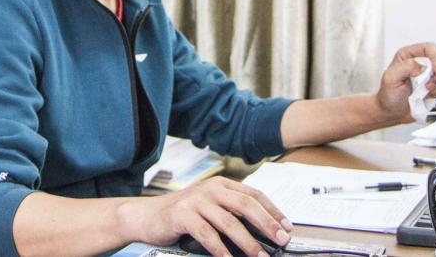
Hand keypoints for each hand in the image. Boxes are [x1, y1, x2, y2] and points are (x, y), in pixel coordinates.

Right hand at [120, 176, 291, 256]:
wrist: (148, 216)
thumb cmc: (183, 215)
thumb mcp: (210, 207)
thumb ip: (231, 212)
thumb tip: (264, 231)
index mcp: (221, 184)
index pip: (254, 195)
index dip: (273, 211)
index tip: (287, 228)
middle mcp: (210, 189)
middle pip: (246, 205)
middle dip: (267, 224)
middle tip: (281, 241)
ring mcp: (196, 201)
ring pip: (229, 222)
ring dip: (248, 242)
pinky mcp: (182, 215)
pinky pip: (207, 234)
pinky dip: (221, 249)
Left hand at [376, 42, 435, 123]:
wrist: (392, 111)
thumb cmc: (389, 94)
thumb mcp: (390, 78)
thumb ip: (405, 67)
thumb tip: (422, 67)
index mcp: (409, 55)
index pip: (430, 48)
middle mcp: (422, 62)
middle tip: (428, 86)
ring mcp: (432, 73)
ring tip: (426, 92)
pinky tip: (431, 95)